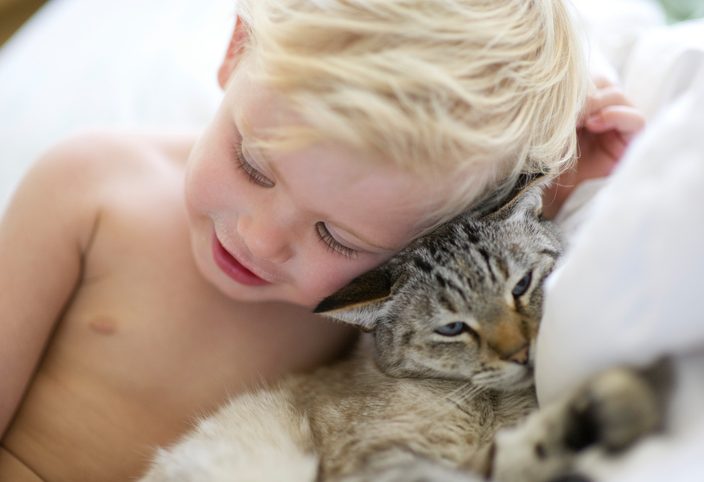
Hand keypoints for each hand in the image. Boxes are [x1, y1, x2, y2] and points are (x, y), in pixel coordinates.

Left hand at [543, 77, 645, 217]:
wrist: (548, 203)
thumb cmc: (543, 169)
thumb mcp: (549, 133)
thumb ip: (563, 109)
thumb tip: (577, 86)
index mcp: (578, 113)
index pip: (588, 81)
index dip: (577, 83)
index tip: (556, 96)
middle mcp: (598, 120)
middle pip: (605, 85)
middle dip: (588, 91)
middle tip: (568, 107)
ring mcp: (615, 132)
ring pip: (620, 97)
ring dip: (599, 101)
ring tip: (578, 118)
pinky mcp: (630, 147)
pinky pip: (637, 120)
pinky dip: (617, 115)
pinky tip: (594, 124)